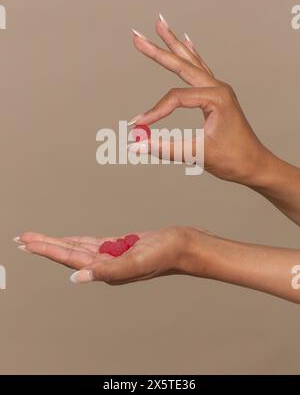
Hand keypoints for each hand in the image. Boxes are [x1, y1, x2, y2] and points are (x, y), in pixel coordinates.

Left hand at [16, 227, 209, 283]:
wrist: (186, 245)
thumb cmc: (166, 253)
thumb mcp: (136, 261)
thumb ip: (107, 271)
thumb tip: (75, 279)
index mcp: (106, 270)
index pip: (69, 258)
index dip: (46, 249)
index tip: (25, 242)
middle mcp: (106, 265)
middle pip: (68, 253)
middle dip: (44, 246)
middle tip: (22, 239)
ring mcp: (113, 256)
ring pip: (78, 248)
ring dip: (58, 243)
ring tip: (39, 239)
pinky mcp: (121, 247)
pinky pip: (94, 243)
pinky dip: (78, 240)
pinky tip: (70, 240)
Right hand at [130, 16, 270, 184]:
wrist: (255, 164)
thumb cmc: (233, 159)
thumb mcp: (198, 154)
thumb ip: (165, 148)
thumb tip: (137, 146)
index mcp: (216, 97)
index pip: (176, 98)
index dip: (154, 111)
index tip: (138, 125)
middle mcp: (218, 88)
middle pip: (181, 65)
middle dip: (158, 50)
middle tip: (137, 36)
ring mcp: (219, 89)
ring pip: (191, 62)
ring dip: (174, 44)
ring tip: (160, 24)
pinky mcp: (217, 95)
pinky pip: (201, 69)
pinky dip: (191, 55)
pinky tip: (187, 42)